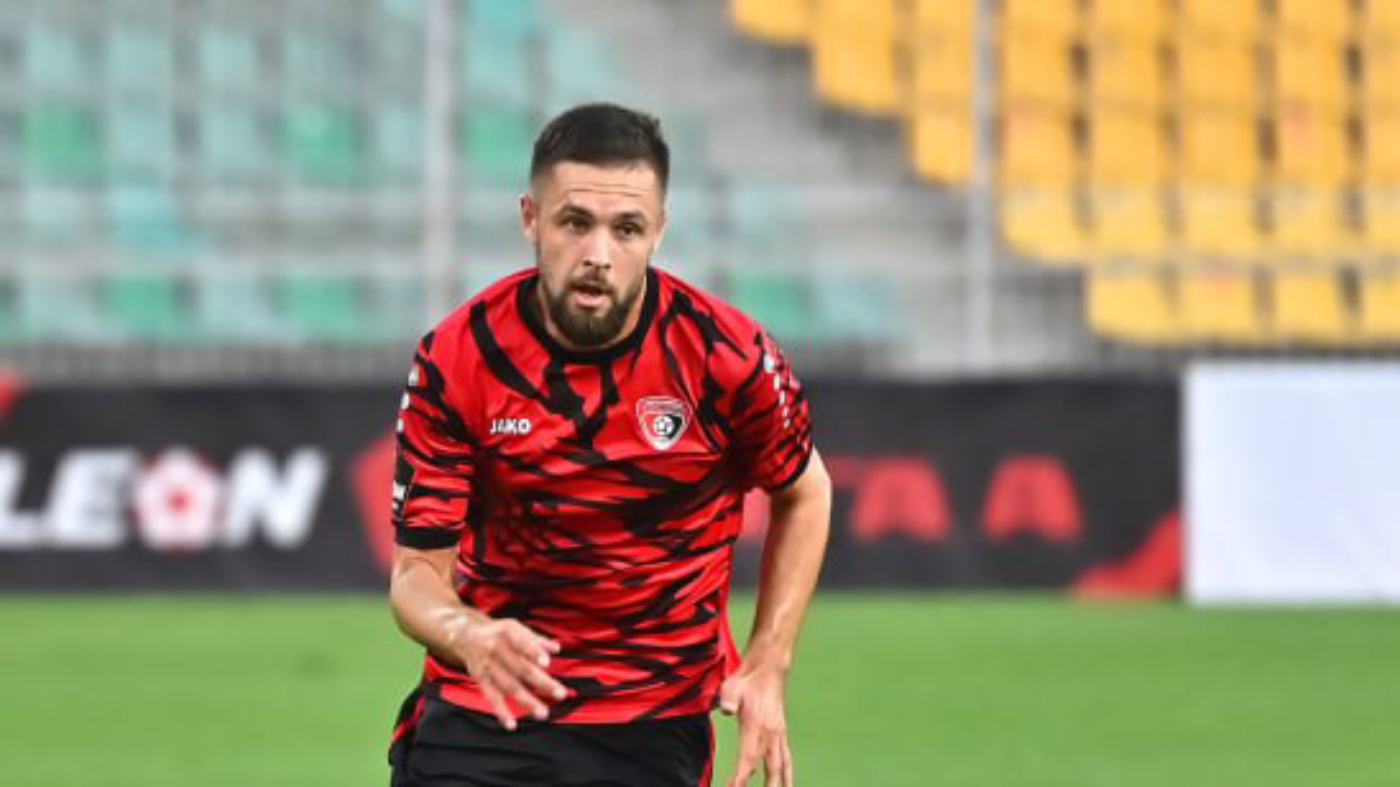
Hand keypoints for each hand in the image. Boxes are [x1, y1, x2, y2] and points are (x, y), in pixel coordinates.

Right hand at [446, 615, 567, 730]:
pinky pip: (492, 696)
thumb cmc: (497, 632)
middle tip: (560, 693)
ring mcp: (487, 665)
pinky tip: (512, 724)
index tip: (546, 663)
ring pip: (509, 686)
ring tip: (542, 712)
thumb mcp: (515, 627)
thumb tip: (556, 648)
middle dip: (542, 682)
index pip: (522, 642)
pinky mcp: (480, 679)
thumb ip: (536, 639)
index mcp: (507, 631)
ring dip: (527, 701)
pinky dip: (501, 711)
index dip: (534, 652)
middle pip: (521, 668)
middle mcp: (496, 648)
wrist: (464, 635)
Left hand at [719, 665, 792, 786]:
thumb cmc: (746, 680)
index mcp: (756, 725)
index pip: (750, 757)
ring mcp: (779, 734)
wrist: (767, 669)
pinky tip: (786, 782)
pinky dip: (787, 773)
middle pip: (771, 768)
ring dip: (781, 783)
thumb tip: (726, 709)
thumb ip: (728, 699)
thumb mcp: (731, 686)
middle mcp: (771, 733)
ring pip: (783, 766)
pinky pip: (786, 758)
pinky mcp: (781, 733)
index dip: (741, 776)